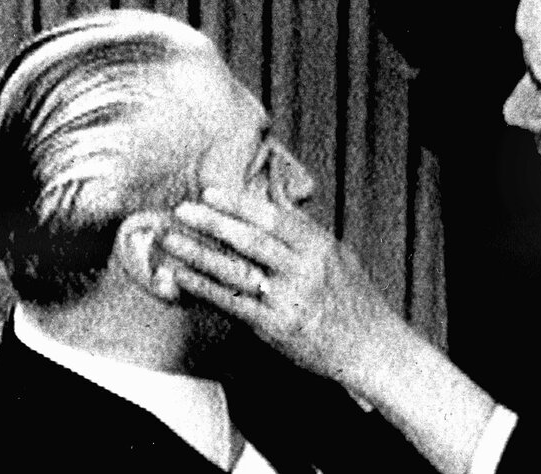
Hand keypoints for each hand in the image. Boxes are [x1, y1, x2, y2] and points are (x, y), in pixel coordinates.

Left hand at [161, 187, 398, 382]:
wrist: (372, 348)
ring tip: (169, 239)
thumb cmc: (354, 302)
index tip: (209, 193)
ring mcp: (289, 299)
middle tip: (181, 210)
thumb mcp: (338, 258)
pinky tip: (180, 277)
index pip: (273, 217)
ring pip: (236, 269)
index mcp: (319, 247)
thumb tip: (275, 207)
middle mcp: (304, 269)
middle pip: (251, 239)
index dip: (238, 203)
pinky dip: (202, 287)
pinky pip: (230, 302)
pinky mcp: (275, 327)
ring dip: (197, 253)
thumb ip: (305, 235)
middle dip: (212, 222)